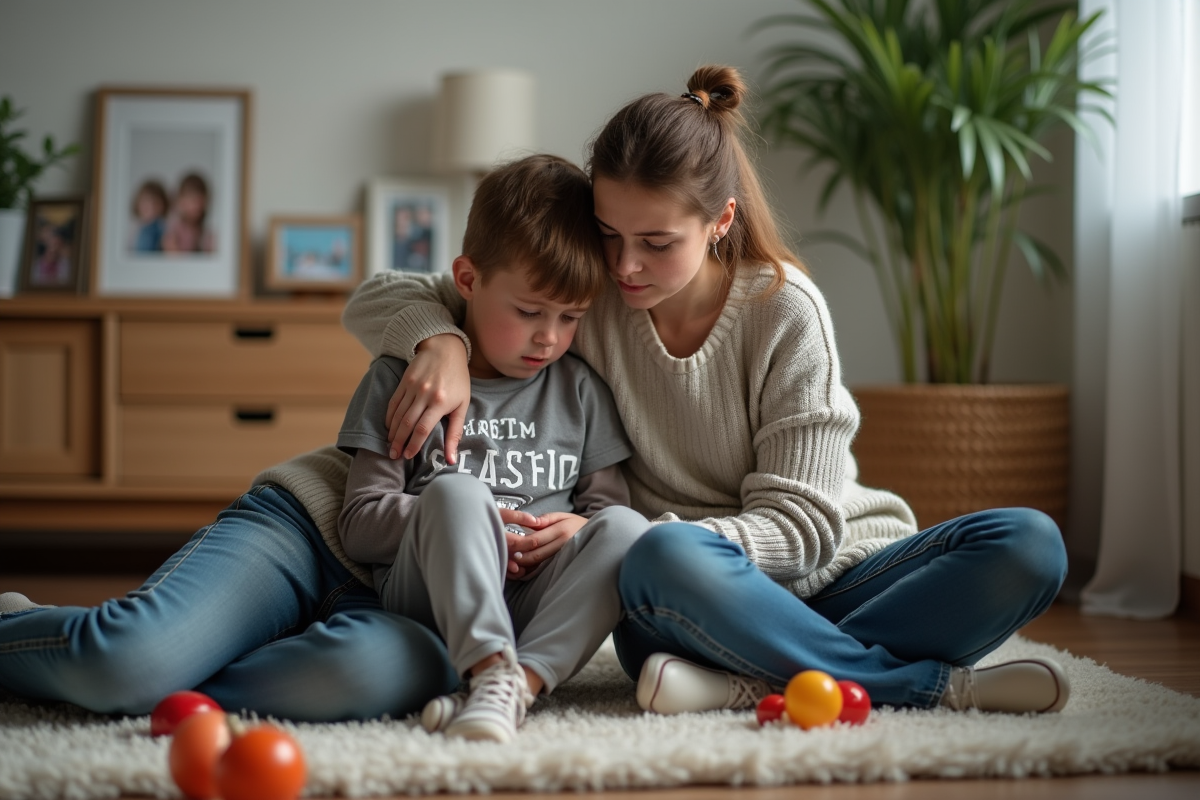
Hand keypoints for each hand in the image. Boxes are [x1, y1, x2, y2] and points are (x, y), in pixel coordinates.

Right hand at [385, 334, 469, 460]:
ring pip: (398, 414)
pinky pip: (393, 403)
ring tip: (390, 445)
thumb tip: (451, 459)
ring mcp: (412, 387)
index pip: (422, 428)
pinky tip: (389, 427)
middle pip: (407, 423)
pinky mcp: (404, 381)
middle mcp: (424, 394)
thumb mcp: (463, 405)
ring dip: (392, 432)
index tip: (408, 455)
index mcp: (440, 402)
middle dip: (399, 442)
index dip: (414, 444)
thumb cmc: (458, 380)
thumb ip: (456, 432)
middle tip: (394, 456)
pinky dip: (390, 417)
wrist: (445, 350)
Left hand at [501, 509, 586, 579]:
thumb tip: (530, 522)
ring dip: (525, 565)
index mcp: (561, 531)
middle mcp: (563, 545)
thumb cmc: (574, 524)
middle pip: (536, 554)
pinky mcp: (564, 564)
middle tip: (508, 555)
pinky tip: (524, 569)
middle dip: (520, 556)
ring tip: (513, 563)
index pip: (536, 539)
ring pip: (540, 564)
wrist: (595, 535)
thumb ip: (545, 519)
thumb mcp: (562, 515)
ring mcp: (564, 557)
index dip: (521, 544)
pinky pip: (546, 570)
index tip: (510, 544)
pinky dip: (533, 570)